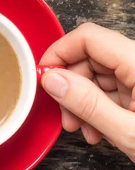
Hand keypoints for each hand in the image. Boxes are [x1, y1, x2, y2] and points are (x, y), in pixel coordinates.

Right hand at [40, 22, 134, 161]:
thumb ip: (86, 102)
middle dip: (70, 85)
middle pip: (91, 57)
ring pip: (99, 75)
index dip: (60, 52)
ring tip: (84, 130)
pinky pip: (113, 90)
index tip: (42, 76)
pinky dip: (98, 108)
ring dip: (82, 101)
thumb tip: (52, 79)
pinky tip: (98, 131)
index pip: (89, 37)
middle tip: (64, 115)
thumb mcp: (128, 131)